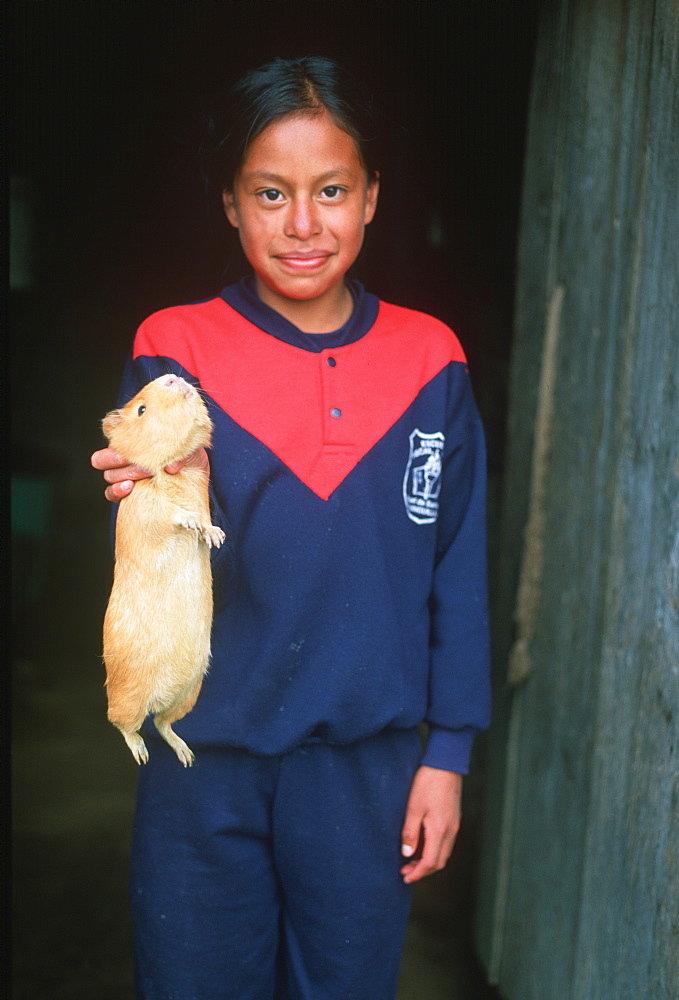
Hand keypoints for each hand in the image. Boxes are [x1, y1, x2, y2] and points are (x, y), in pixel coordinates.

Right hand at [91, 447, 209, 501]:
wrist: (196, 475)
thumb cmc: (189, 455)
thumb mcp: (190, 448)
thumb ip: (182, 451)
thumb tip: (171, 467)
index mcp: (135, 441)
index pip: (113, 438)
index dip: (118, 443)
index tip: (134, 447)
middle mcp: (126, 458)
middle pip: (103, 458)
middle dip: (117, 460)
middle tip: (139, 463)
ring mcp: (125, 475)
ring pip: (110, 475)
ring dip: (125, 475)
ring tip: (146, 474)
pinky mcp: (128, 493)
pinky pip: (111, 493)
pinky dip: (117, 491)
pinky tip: (130, 488)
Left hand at [400, 766, 461, 882]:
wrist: (445, 764)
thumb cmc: (427, 783)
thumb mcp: (413, 807)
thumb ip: (410, 833)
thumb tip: (407, 854)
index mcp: (440, 830)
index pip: (431, 862)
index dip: (418, 873)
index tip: (405, 877)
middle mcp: (451, 831)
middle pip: (439, 862)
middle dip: (423, 870)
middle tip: (405, 871)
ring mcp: (454, 825)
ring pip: (443, 852)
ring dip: (428, 860)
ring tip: (410, 860)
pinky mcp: (454, 818)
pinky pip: (445, 842)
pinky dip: (433, 849)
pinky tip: (421, 844)